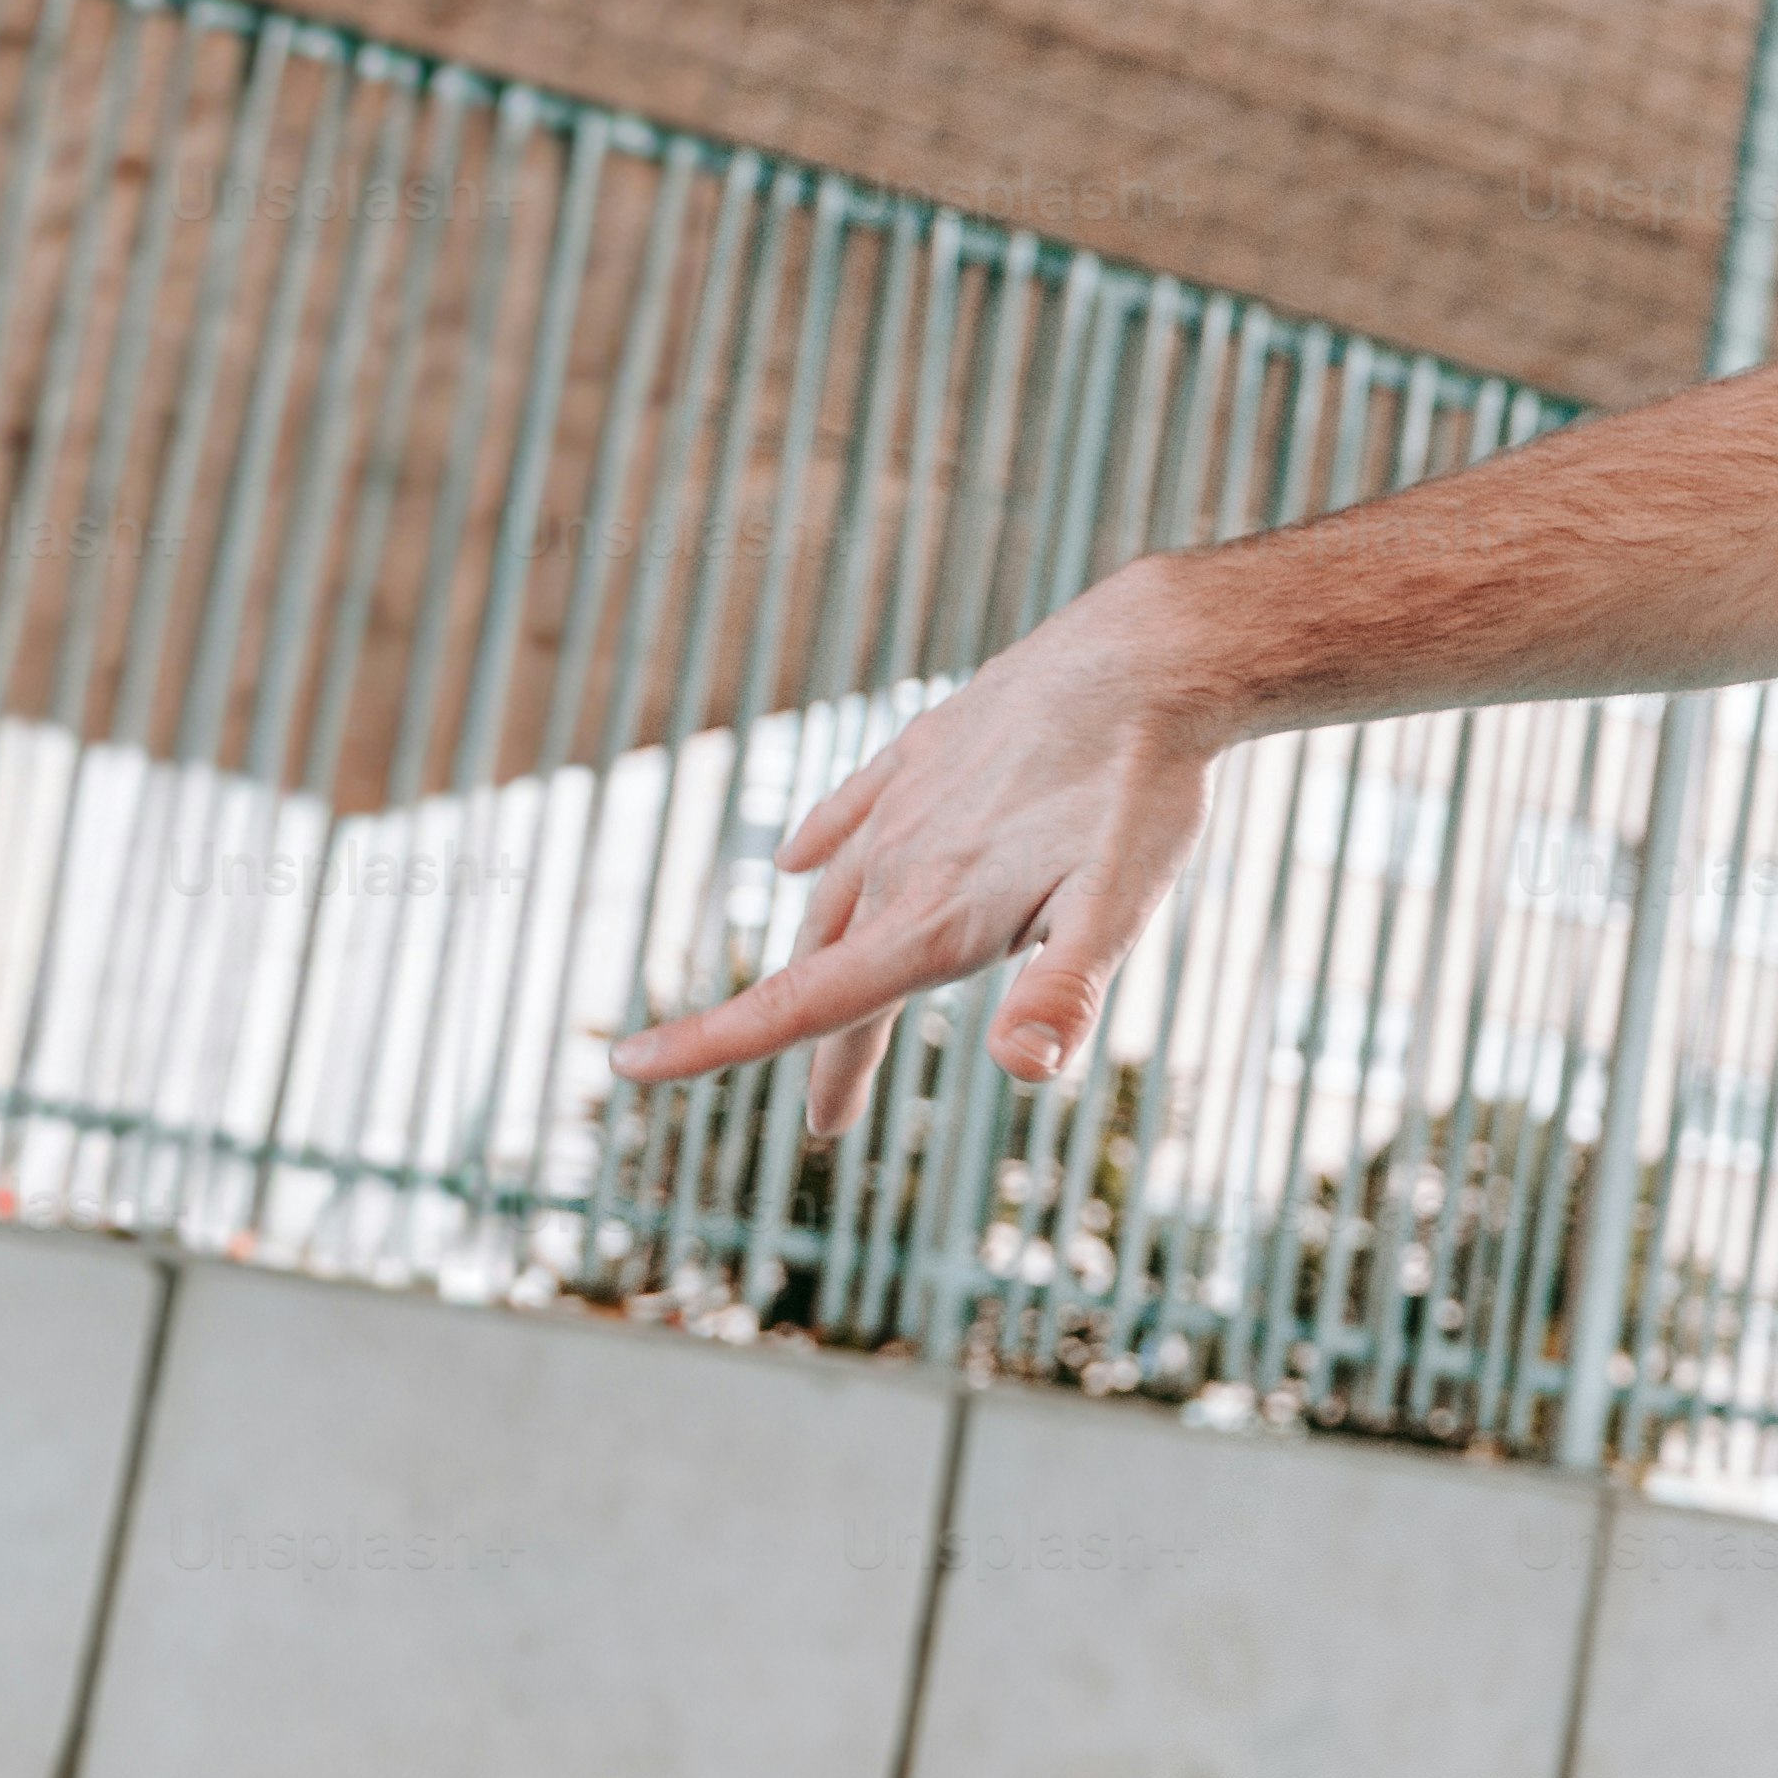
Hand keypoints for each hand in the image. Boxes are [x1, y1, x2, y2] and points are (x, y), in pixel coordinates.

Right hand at [606, 574, 1224, 1133]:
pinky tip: (797, 865)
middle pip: (832, 973)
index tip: (631, 1064)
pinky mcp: (923, 753)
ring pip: (840, 897)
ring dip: (825, 960)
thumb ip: (1065, 991)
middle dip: (825, 1051)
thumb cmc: (1140, 790)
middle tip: (832, 1121)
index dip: (711, 1041)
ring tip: (830, 1012)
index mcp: (932, 918)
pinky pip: (851, 814)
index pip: (804, 1001)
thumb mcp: (1121, 906)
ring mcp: (905, 805)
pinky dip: (821, 853)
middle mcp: (900, 865)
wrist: (1146, 657)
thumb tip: (1024, 1070)